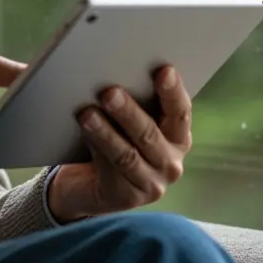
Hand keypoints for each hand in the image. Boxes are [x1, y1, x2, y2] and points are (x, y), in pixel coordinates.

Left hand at [47, 65, 191, 222]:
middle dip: (129, 111)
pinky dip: (95, 147)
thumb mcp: (125, 120)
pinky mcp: (126, 197)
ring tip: (87, 113)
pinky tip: (83, 130)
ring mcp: (151, 183)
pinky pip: (110, 169)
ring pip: (127, 153)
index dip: (172, 91)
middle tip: (109, 91)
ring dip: (106, 132)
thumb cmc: (111, 139)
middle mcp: (171, 162)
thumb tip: (112, 64)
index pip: (180, 112)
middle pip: (150, 133)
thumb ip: (131, 99)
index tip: (163, 70)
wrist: (87, 184)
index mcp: (177, 136)